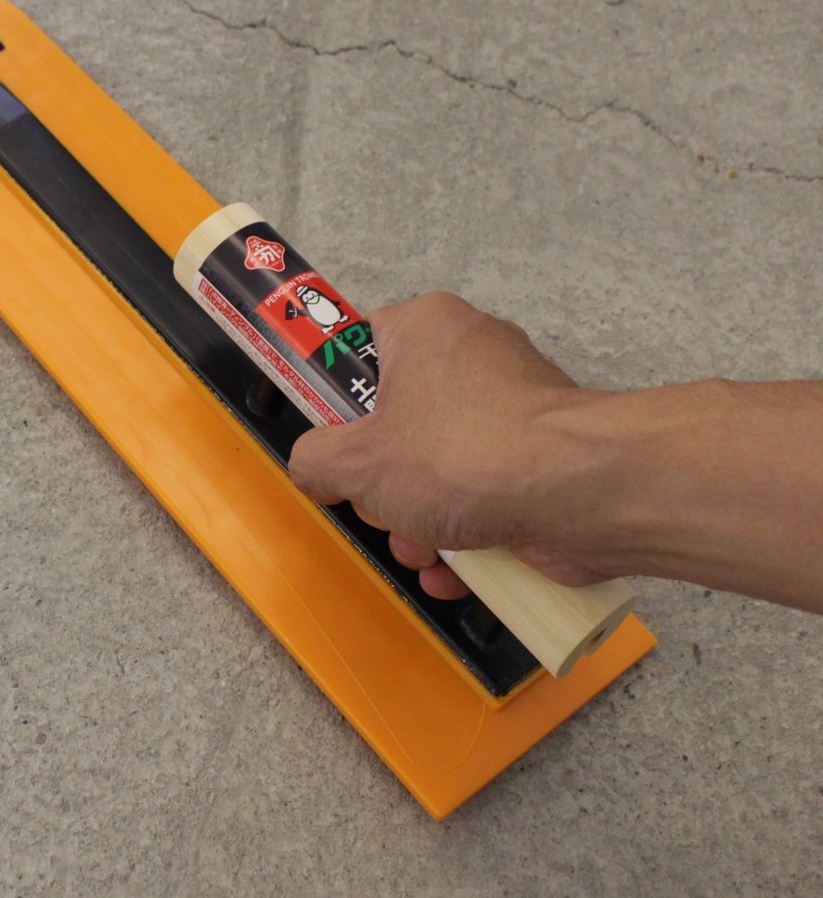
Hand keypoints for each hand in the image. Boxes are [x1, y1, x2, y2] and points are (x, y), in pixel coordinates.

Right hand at [288, 293, 614, 598]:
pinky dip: (464, 535)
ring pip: (437, 467)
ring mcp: (511, 409)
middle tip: (381, 504)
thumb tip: (315, 470)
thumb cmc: (465, 455)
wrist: (582, 495)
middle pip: (396, 421)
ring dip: (418, 521)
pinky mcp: (539, 458)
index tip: (328, 439)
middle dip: (381, 484)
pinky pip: (481, 493)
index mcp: (425, 327)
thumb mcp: (357, 461)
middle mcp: (471, 355)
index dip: (336, 398)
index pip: (359, 347)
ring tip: (424, 547)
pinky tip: (454, 570)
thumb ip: (314, 460)